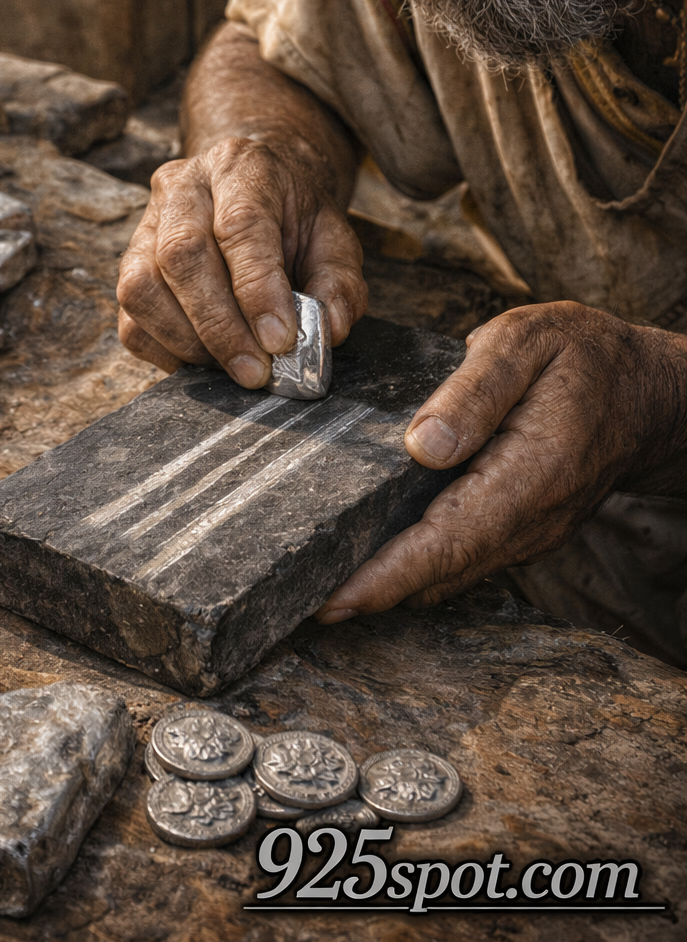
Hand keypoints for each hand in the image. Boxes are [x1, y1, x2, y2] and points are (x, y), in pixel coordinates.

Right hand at [116, 135, 366, 384]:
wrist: (254, 191)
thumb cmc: (292, 218)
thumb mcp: (333, 236)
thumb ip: (338, 281)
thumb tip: (328, 328)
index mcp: (241, 166)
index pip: (240, 224)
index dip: (258, 288)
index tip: (280, 339)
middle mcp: (183, 186)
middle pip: (182, 254)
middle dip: (220, 325)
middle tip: (254, 370)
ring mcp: (146, 222)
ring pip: (142, 286)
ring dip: (187, 340)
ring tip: (231, 365)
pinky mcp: (128, 261)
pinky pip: (129, 317)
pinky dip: (164, 349)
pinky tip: (203, 359)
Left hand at [317, 301, 686, 622]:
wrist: (646, 390)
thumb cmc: (581, 355)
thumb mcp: (526, 342)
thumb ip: (473, 392)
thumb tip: (421, 447)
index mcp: (528, 474)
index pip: (448, 542)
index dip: (388, 576)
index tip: (334, 600)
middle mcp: (529, 521)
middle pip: (440, 573)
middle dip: (370, 592)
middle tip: (296, 598)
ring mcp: (528, 533)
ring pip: (451, 574)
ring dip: (390, 585)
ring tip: (318, 584)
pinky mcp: (521, 529)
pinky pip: (463, 557)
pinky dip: (417, 567)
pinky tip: (371, 557)